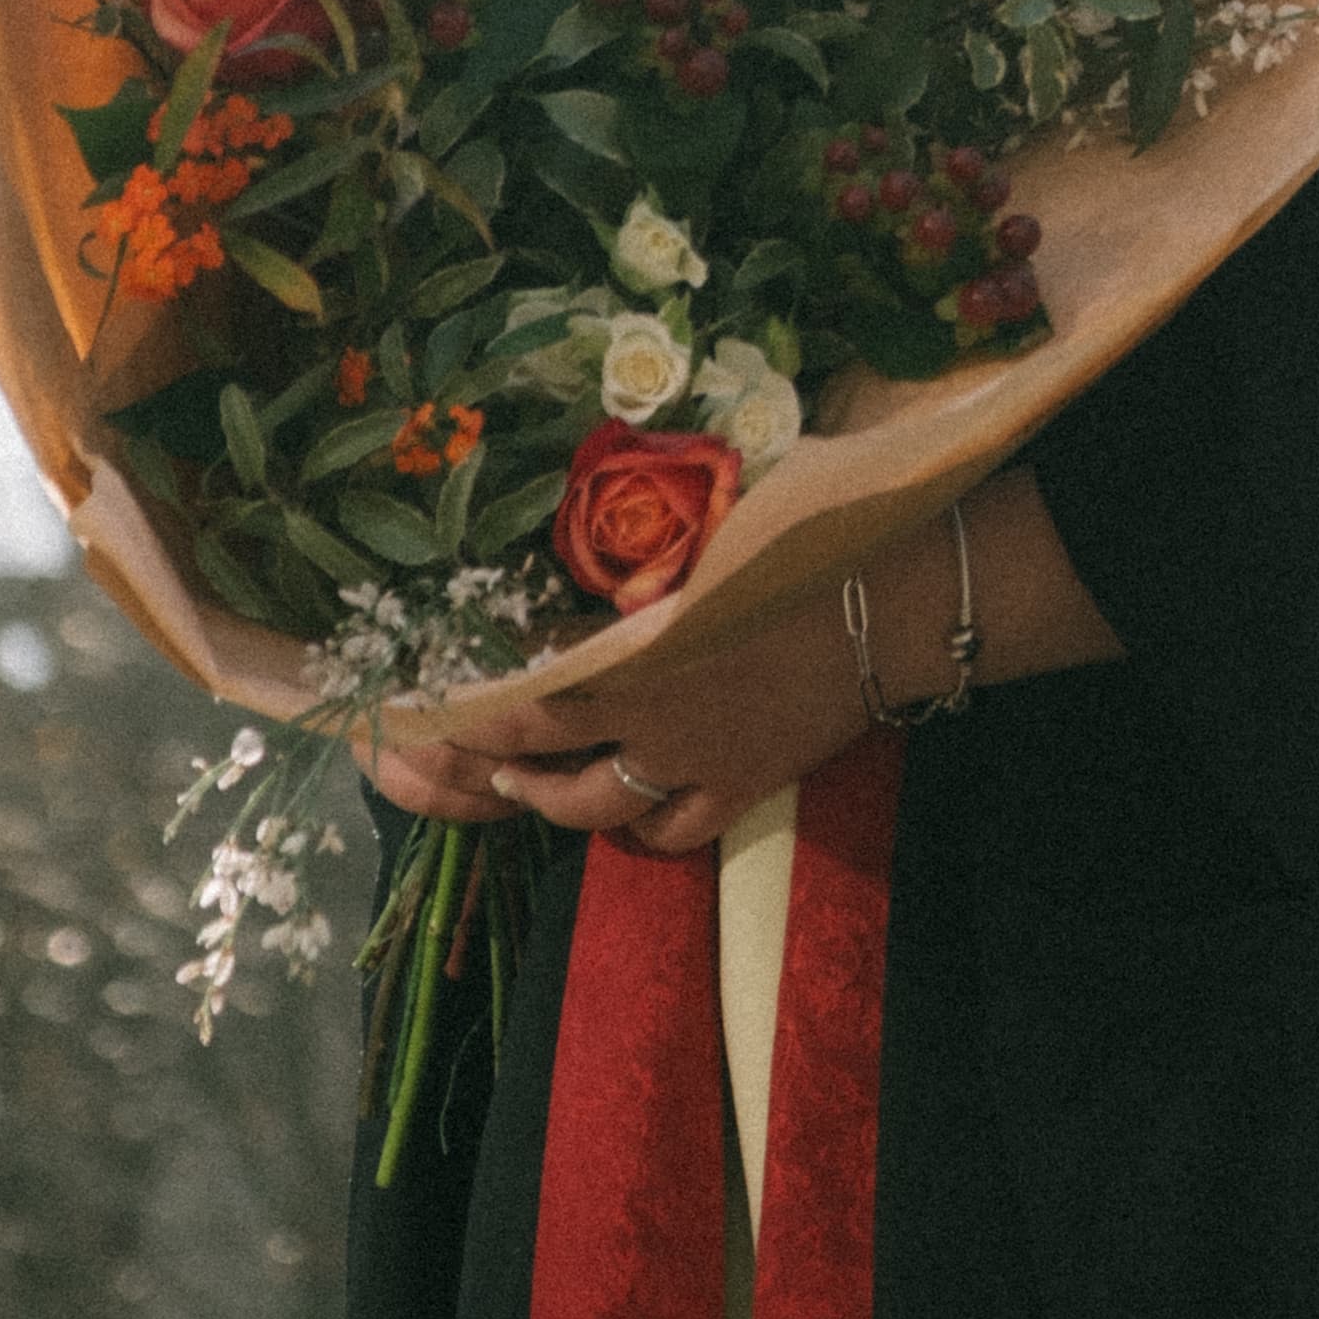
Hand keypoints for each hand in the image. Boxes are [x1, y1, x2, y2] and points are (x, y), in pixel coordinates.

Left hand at [421, 474, 1119, 861]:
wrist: (901, 596)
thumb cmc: (809, 528)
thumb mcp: (708, 509)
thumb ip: (633, 518)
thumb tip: (572, 490)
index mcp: (626, 634)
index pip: (512, 688)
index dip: (456, 708)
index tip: (417, 704)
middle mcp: (646, 708)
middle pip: (534, 757)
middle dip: (478, 767)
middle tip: (448, 757)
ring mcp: (696, 755)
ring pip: (595, 808)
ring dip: (546, 802)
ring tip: (522, 788)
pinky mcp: (746, 783)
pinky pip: (674, 828)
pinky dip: (643, 827)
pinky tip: (631, 811)